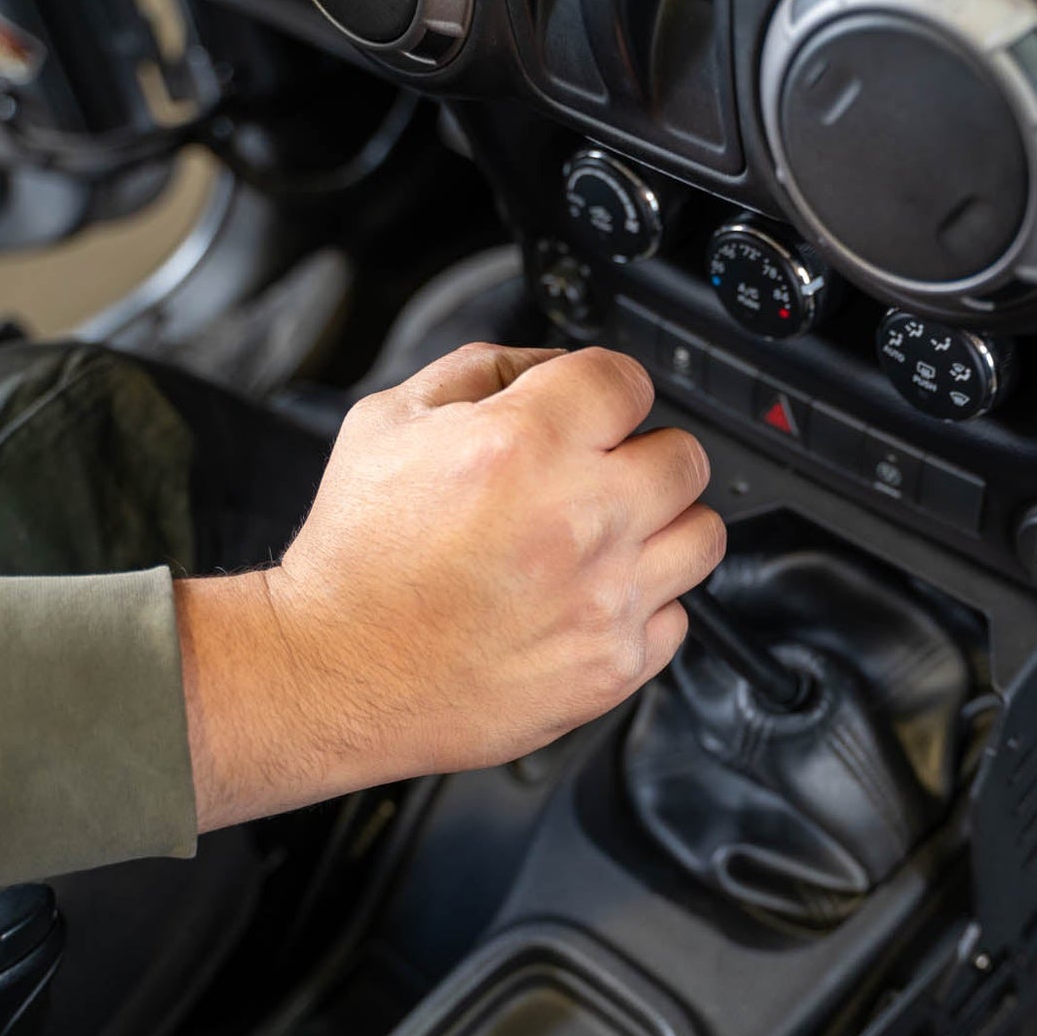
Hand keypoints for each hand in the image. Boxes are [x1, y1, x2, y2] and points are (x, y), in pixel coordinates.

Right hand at [176, 343, 724, 829]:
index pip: (630, 380)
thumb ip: (485, 371)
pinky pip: (678, 617)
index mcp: (524, 443)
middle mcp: (580, 518)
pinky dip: (643, 606)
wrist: (334, 670)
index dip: (605, 391)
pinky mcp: (613, 665)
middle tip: (599, 477)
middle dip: (642, 455)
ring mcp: (604, 598)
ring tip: (607, 540)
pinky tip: (589, 600)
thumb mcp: (390, 420)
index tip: (591, 413)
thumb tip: (553, 365)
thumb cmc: (355, 556)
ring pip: (702, 535)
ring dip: (661, 529)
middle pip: (684, 456)